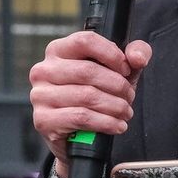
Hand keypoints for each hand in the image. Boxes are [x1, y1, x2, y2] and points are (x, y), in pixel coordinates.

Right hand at [28, 32, 152, 177]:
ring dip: (115, 106)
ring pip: (87, 96)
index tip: (126, 69)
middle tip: (129, 97)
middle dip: (117, 86)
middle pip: (88, 71)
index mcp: (58, 51)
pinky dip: (106, 122)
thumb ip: (134, 55)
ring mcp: (40, 95)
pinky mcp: (43, 120)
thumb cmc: (94, 97)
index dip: (111, 54)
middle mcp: (44, 70)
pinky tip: (117, 125)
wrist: (75, 136)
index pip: (85, 41)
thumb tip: (137, 57)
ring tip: (125, 112)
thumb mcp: (117, 72)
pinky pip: (81, 117)